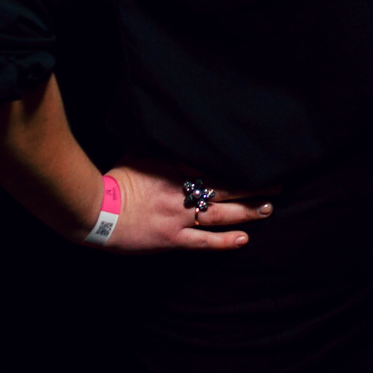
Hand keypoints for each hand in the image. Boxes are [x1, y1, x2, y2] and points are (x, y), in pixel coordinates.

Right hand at [101, 162, 273, 252]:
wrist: (96, 210)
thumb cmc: (114, 180)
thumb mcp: (139, 153)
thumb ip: (161, 148)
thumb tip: (173, 131)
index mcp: (175, 169)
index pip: (214, 167)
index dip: (238, 167)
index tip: (257, 163)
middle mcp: (182, 192)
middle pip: (225, 189)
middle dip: (252, 187)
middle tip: (276, 186)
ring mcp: (178, 217)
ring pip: (220, 214)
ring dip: (247, 212)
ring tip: (268, 209)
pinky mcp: (172, 239)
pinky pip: (204, 241)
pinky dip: (225, 241)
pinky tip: (243, 239)